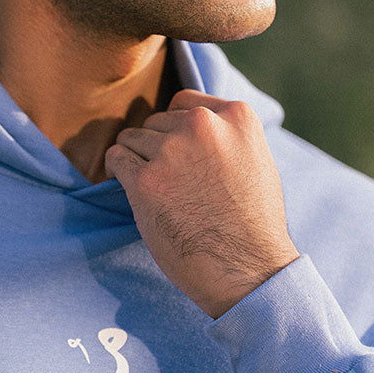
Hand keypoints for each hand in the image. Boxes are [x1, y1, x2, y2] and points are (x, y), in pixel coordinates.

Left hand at [104, 89, 298, 317]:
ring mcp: (171, 152)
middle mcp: (201, 126)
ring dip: (136, 160)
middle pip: (156, 122)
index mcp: (236, 116)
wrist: (248, 269)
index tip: (176, 149)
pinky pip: (116, 159)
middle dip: (157, 147)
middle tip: (168, 180)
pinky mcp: (145, 181)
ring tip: (152, 188)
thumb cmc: (254, 224)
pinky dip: (117, 170)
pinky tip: (128, 186)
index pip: (184, 103)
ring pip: (132, 138)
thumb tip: (196, 123)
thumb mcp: (257, 161)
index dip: (175, 127)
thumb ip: (229, 136)